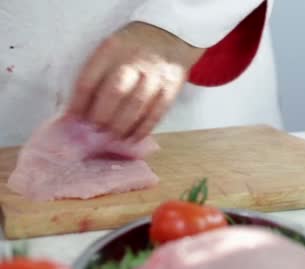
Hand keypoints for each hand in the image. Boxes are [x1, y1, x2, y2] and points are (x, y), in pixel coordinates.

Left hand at [66, 21, 204, 140]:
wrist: (170, 36)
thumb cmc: (132, 48)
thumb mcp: (110, 50)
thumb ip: (96, 73)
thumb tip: (78, 108)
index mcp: (111, 50)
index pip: (89, 80)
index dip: (78, 104)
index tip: (73, 120)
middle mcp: (133, 61)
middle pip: (114, 93)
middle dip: (101, 117)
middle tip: (95, 131)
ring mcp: (154, 75)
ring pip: (136, 105)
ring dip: (122, 126)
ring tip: (113, 137)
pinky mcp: (171, 87)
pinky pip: (156, 113)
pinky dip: (143, 129)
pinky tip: (133, 138)